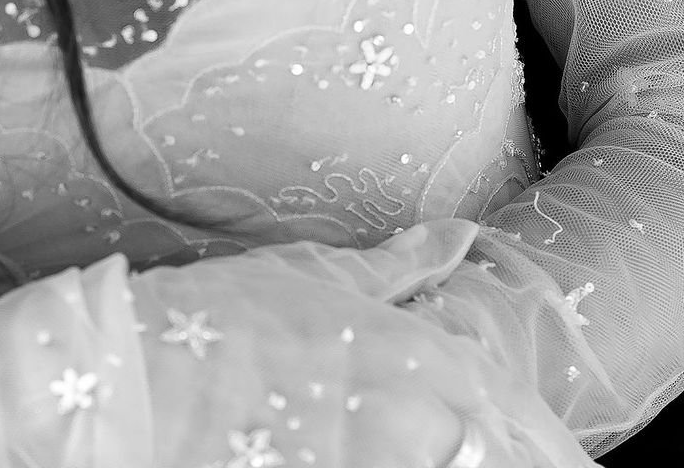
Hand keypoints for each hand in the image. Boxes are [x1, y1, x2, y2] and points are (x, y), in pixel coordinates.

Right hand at [132, 225, 591, 467]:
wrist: (125, 385)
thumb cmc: (214, 322)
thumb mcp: (311, 273)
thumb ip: (399, 264)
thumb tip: (461, 238)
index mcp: (422, 360)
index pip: (524, 420)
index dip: (549, 444)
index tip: (558, 451)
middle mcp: (417, 426)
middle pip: (506, 456)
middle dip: (518, 456)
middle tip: (516, 453)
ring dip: (464, 463)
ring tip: (431, 451)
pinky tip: (370, 464)